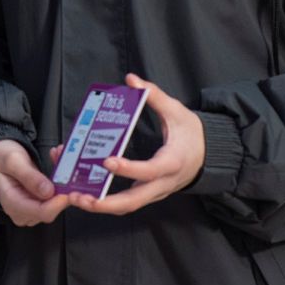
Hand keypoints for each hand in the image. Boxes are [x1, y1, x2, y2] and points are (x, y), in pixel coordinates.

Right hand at [0, 138, 70, 226]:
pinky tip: (56, 162)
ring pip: (56, 202)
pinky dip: (60, 180)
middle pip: (52, 209)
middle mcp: (23, 211)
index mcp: (13, 204)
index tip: (68, 189)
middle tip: (63, 161)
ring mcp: (32, 209)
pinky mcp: (39, 203)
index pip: (42, 212)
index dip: (58, 203)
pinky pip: (55, 196)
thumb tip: (48, 191)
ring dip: (62, 180)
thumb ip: (29, 176)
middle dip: (62, 187)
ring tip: (57, 156)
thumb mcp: (12, 160)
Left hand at [71, 75, 204, 216]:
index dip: (129, 169)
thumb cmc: (192, 133)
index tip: (107, 161)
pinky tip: (84, 193)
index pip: (150, 170)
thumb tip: (132, 79)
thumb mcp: (177, 111)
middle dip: (105, 202)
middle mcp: (162, 183)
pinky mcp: (148, 193)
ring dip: (101, 206)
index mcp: (172, 162)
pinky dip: (105, 200)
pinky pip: (127, 201)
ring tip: (75, 198)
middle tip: (80, 196)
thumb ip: (154, 95)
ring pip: (128, 206)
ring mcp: (155, 191)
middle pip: (134, 201)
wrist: (209, 156)